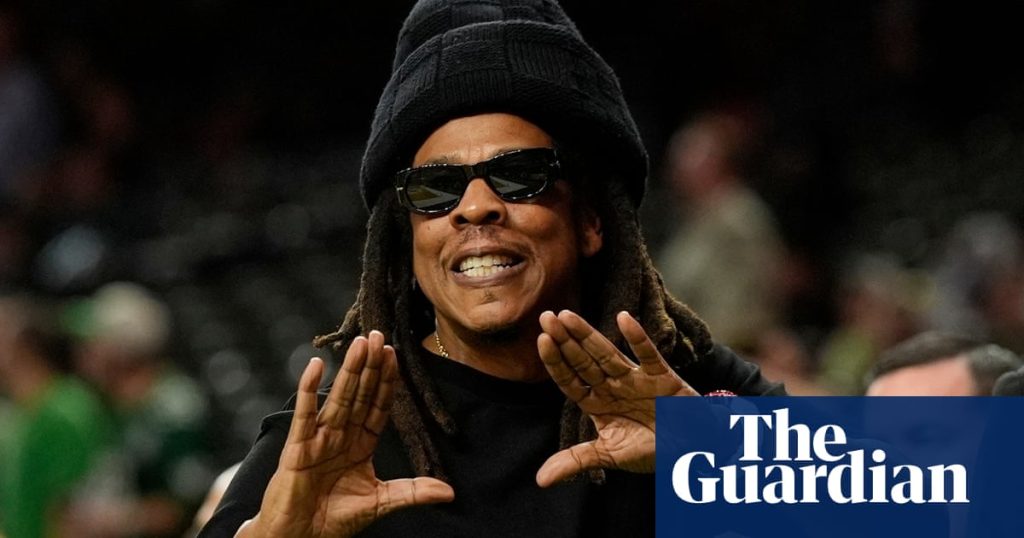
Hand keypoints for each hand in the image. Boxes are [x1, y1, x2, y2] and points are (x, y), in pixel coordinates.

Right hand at [241, 330, 453, 536]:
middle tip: (379, 334)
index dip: (386, 381)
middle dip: (370, 366)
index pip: (377, 406)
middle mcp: (341, 436)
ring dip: (349, 370)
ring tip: (360, 343)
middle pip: (359, 394)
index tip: (395, 354)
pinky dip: (308, 390)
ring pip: (338, 398)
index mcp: (360, 445)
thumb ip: (412, 492)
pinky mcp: (298, 448)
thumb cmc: (334, 520)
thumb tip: (449, 492)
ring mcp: (319, 439)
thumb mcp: (380, 503)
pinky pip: (305, 415)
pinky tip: (316, 366)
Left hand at [535, 310, 697, 486]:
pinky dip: (637, 338)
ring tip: (568, 316)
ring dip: (588, 335)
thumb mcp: (610, 456)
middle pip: (584, 361)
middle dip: (565, 341)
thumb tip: (540, 481)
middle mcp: (613, 387)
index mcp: (597, 403)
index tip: (540, 341)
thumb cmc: (651, 450)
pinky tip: (623, 319)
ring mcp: (636, 379)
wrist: (693, 450)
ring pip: (608, 354)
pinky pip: (648, 355)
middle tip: (546, 317)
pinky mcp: (662, 377)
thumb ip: (576, 461)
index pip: (570, 380)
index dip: (556, 362)